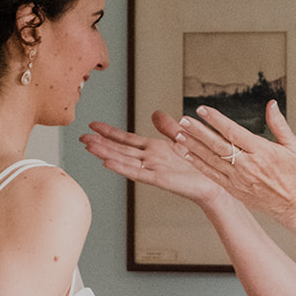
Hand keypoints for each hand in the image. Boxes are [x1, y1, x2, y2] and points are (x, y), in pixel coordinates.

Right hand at [80, 116, 222, 205]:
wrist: (213, 183)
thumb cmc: (198, 165)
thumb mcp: (181, 138)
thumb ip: (166, 126)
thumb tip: (154, 113)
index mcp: (153, 149)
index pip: (126, 139)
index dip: (109, 132)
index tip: (93, 125)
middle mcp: (150, 159)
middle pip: (120, 149)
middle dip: (100, 143)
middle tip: (81, 137)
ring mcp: (153, 169)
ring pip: (124, 160)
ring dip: (105, 153)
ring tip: (89, 147)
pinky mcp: (159, 179)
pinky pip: (137, 173)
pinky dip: (122, 167)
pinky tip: (108, 163)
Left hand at [171, 101, 295, 224]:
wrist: (294, 204)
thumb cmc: (295, 173)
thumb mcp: (292, 145)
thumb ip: (279, 124)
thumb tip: (271, 104)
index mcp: (261, 151)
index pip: (233, 132)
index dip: (216, 120)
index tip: (202, 109)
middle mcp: (247, 165)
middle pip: (218, 145)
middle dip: (198, 132)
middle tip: (183, 120)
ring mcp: (238, 179)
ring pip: (211, 159)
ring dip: (193, 146)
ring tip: (178, 134)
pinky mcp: (233, 189)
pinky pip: (211, 174)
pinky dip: (197, 163)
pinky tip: (185, 153)